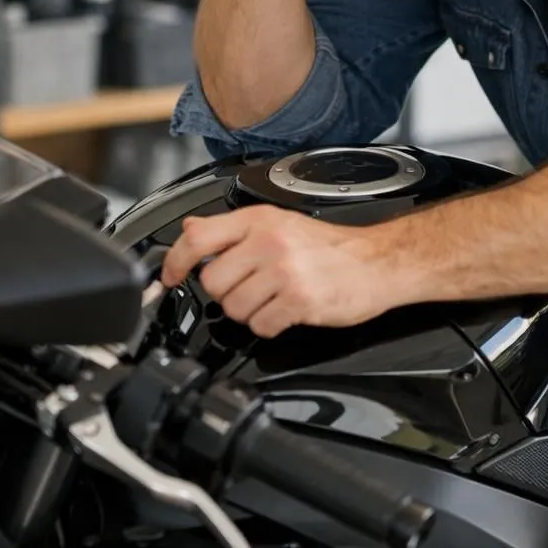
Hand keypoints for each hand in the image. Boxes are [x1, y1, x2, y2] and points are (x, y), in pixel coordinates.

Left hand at [161, 205, 396, 337]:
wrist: (378, 262)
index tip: (169, 276)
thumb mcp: (278, 222)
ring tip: (270, 300)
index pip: (198, 238)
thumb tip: (192, 227)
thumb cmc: (331, 246)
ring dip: (247, 312)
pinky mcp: (299, 302)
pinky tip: (285, 312)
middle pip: (213, 281)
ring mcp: (284, 272)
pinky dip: (269, 326)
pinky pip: (260, 326)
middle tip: (249, 288)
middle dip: (226, 293)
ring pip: (233, 308)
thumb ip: (232, 228)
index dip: (175, 262)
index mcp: (259, 221)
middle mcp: (269, 243)